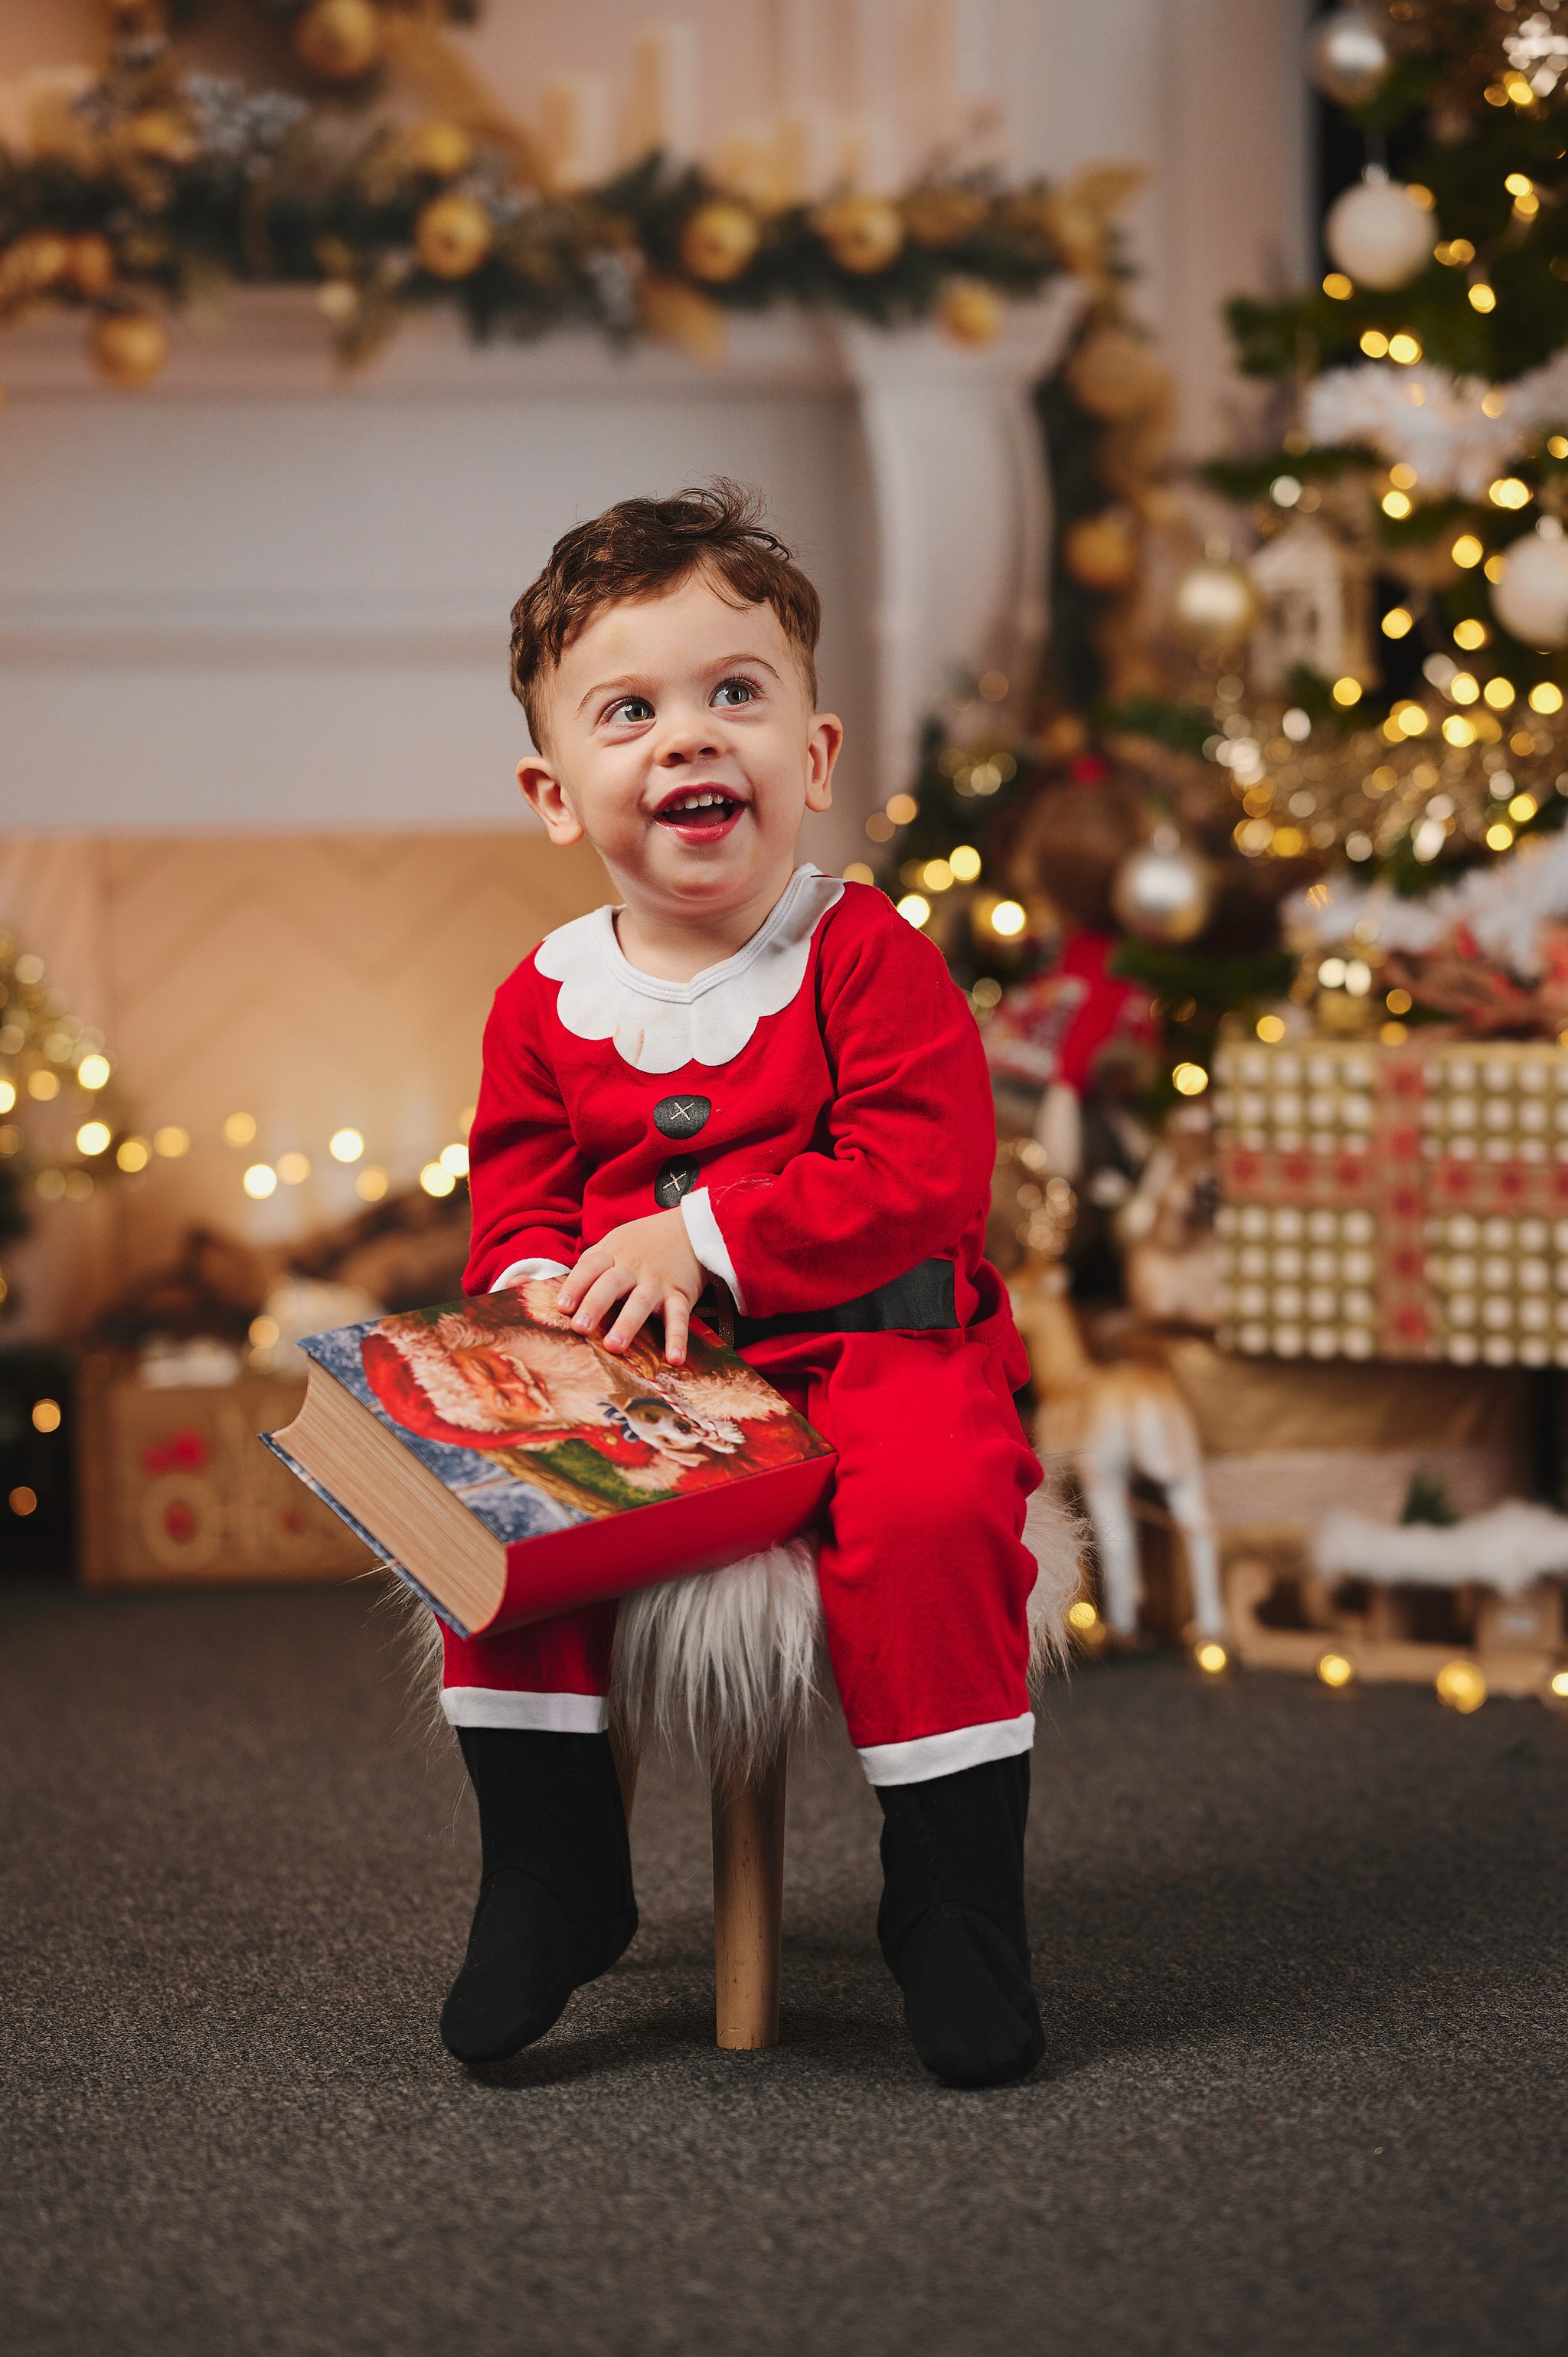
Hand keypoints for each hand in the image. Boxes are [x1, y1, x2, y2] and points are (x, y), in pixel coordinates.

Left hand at [556, 1209, 703, 1363]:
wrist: (691, 1229)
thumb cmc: (643, 1243)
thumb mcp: (615, 1243)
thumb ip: (591, 1265)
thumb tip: (560, 1289)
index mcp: (613, 1254)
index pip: (590, 1268)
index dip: (575, 1286)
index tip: (562, 1307)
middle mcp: (633, 1268)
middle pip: (611, 1284)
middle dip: (595, 1305)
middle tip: (580, 1328)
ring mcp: (657, 1282)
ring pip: (641, 1303)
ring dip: (627, 1324)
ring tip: (614, 1347)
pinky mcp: (680, 1295)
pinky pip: (679, 1317)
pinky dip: (678, 1338)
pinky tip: (674, 1359)